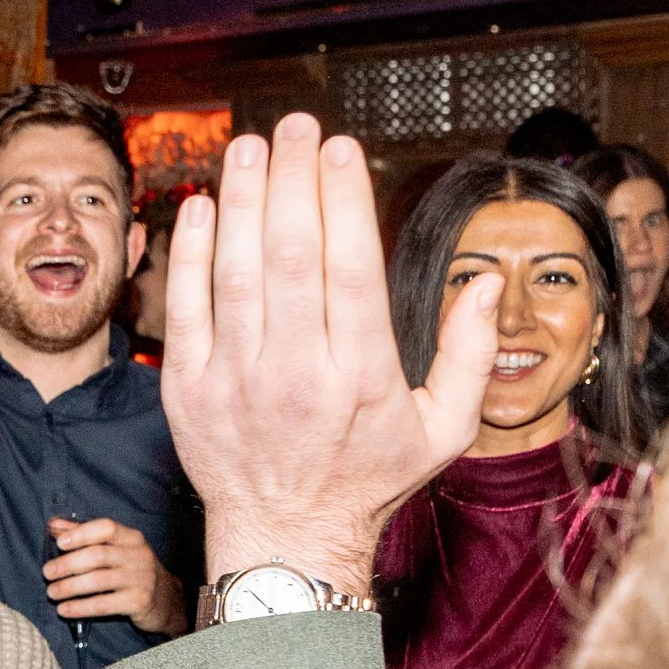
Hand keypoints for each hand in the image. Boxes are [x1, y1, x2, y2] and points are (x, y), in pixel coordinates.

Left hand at [44, 517, 189, 635]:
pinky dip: (80, 608)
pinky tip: (64, 610)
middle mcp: (138, 555)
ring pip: (99, 580)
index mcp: (132, 538)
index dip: (81, 533)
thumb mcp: (116, 549)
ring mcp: (141, 579)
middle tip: (47, 573)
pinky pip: (104, 605)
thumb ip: (85, 535)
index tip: (59, 542)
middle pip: (98, 555)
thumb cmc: (133, 570)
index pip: (106, 528)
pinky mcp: (139, 602)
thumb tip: (52, 525)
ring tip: (52, 592)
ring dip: (70, 587)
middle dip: (68, 564)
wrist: (167, 600)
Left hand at [163, 115, 501, 596]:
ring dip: (239, 198)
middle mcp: (296, 375)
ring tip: (250, 147)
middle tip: (294, 128)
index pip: (350, 268)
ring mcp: (235, 381)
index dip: (342, 199)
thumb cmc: (366, 480)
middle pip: (289, 255)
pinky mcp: (189, 390)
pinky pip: (187, 306)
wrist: (286, 541)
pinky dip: (191, 250)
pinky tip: (204, 205)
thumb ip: (469, 355)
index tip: (340, 149)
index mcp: (360, 378)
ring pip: (234, 270)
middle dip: (289, 178)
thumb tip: (481, 284)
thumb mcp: (443, 430)